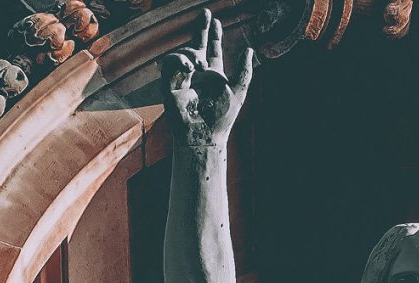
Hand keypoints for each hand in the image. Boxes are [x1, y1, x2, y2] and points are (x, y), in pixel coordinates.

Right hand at [161, 10, 253, 147]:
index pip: (213, 50)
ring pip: (182, 53)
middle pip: (196, 45)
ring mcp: (183, 78)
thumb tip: (249, 49)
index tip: (215, 20)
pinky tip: (189, 68)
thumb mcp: (238, 91)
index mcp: (213, 75)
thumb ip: (244, 71)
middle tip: (206, 13)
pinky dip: (178, 61)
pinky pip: (169, 64)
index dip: (214, 34)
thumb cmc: (222, 117)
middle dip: (200, 28)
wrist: (204, 134)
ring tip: (199, 63)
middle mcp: (198, 74)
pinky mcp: (170, 84)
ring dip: (190, 52)